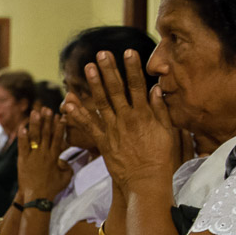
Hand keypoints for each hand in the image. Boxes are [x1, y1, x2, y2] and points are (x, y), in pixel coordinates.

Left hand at [16, 108, 72, 200]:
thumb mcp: (66, 178)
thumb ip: (67, 167)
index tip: (59, 116)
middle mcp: (44, 153)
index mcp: (55, 157)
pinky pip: (23, 146)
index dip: (59, 126)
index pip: (58, 138)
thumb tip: (65, 161)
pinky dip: (22, 137)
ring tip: (35, 112)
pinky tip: (21, 127)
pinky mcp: (23, 160)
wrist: (38, 197)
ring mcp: (33, 156)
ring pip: (35, 137)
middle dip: (47, 120)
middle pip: (46, 133)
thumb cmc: (52, 189)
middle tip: (47, 109)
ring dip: (35, 124)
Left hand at [65, 50, 191, 188]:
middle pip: (117, 90)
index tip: (129, 52)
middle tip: (102, 54)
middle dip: (109, 70)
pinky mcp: (103, 142)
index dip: (132, 68)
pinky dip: (78, 114)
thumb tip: (156, 90)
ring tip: (88, 67)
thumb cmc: (160, 159)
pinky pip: (89, 126)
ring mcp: (113, 130)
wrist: (145, 182)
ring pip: (102, 103)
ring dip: (94, 84)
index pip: (138, 86)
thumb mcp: (167, 133)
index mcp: (144, 115)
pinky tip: (69, 102)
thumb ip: (160, 111)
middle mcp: (127, 119)